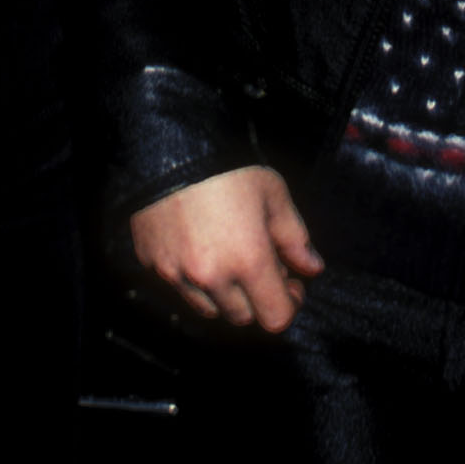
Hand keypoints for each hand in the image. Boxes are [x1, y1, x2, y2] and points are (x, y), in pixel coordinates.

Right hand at [132, 164, 322, 331]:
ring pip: (209, 309)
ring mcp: (177, 274)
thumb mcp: (274, 195)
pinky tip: (201, 249)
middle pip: (242, 317)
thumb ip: (295, 238)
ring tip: (231, 260)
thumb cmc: (229, 167)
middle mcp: (211, 277)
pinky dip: (194, 281)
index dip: (289, 305)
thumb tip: (312, 267)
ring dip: (226, 295)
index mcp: (248, 261)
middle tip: (264, 268)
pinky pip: (179, 288)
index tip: (291, 285)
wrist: (171, 146)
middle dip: (258, 299)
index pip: (275, 318)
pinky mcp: (152, 264)